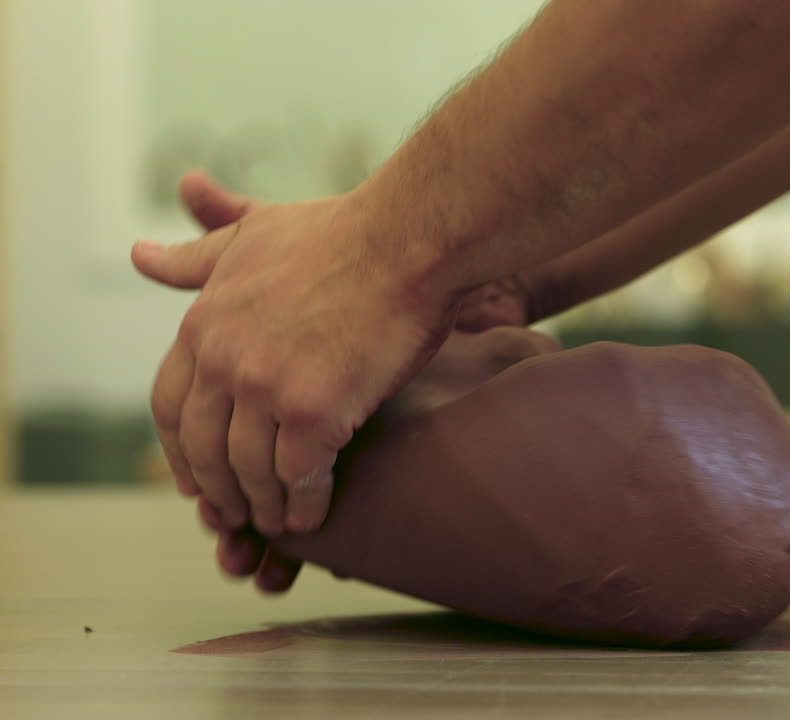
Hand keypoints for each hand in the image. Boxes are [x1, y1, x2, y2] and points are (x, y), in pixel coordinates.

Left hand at [135, 170, 458, 535]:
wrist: (408, 240)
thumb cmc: (342, 232)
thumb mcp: (252, 235)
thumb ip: (194, 256)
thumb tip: (137, 255)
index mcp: (202, 323)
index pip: (170, 407)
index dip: (180, 452)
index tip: (196, 480)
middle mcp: (223, 360)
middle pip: (204, 449)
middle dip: (220, 490)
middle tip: (239, 514)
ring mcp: (266, 387)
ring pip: (250, 471)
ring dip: (263, 505)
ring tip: (280, 521)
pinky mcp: (314, 411)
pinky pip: (299, 477)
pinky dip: (304, 504)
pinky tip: (313, 514)